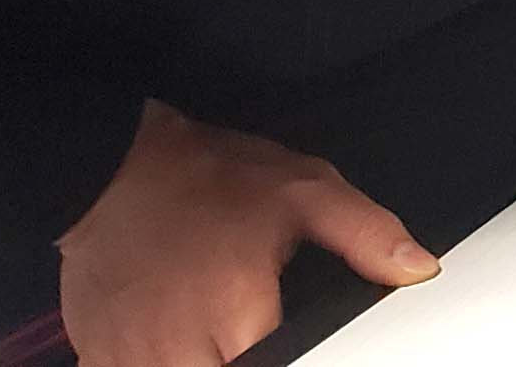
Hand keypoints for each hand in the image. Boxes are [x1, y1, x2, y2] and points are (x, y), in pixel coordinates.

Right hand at [58, 102, 437, 366]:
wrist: (111, 168)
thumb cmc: (207, 176)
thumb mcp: (303, 189)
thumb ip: (366, 235)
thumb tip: (417, 268)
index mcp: (241, 316)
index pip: (286, 360)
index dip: (295, 347)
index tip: (291, 331)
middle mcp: (181, 349)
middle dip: (247, 353)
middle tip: (248, 321)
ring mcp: (133, 358)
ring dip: (201, 358)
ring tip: (211, 324)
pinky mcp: (99, 356)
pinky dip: (158, 358)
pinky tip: (172, 333)